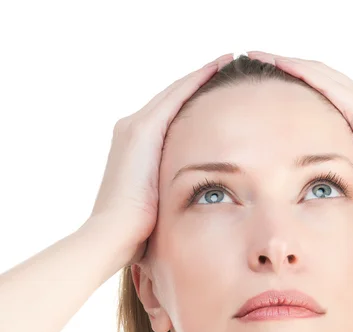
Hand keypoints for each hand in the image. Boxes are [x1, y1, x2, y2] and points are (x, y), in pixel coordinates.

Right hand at [88, 52, 234, 265]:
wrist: (114, 235)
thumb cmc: (137, 232)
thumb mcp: (156, 207)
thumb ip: (170, 195)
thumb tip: (193, 208)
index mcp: (134, 149)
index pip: (167, 118)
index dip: (190, 103)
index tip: (215, 97)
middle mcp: (130, 131)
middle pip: (170, 101)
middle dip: (197, 85)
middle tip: (224, 69)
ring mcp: (134, 128)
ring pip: (174, 93)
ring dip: (200, 76)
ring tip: (225, 63)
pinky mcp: (143, 130)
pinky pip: (175, 97)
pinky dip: (195, 81)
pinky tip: (215, 69)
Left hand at [247, 51, 352, 233]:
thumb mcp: (350, 174)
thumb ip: (333, 165)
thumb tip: (307, 178)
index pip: (323, 88)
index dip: (295, 78)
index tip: (266, 77)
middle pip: (319, 74)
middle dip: (286, 64)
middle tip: (256, 57)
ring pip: (319, 72)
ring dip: (287, 62)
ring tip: (259, 56)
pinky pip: (325, 83)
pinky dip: (301, 71)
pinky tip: (279, 64)